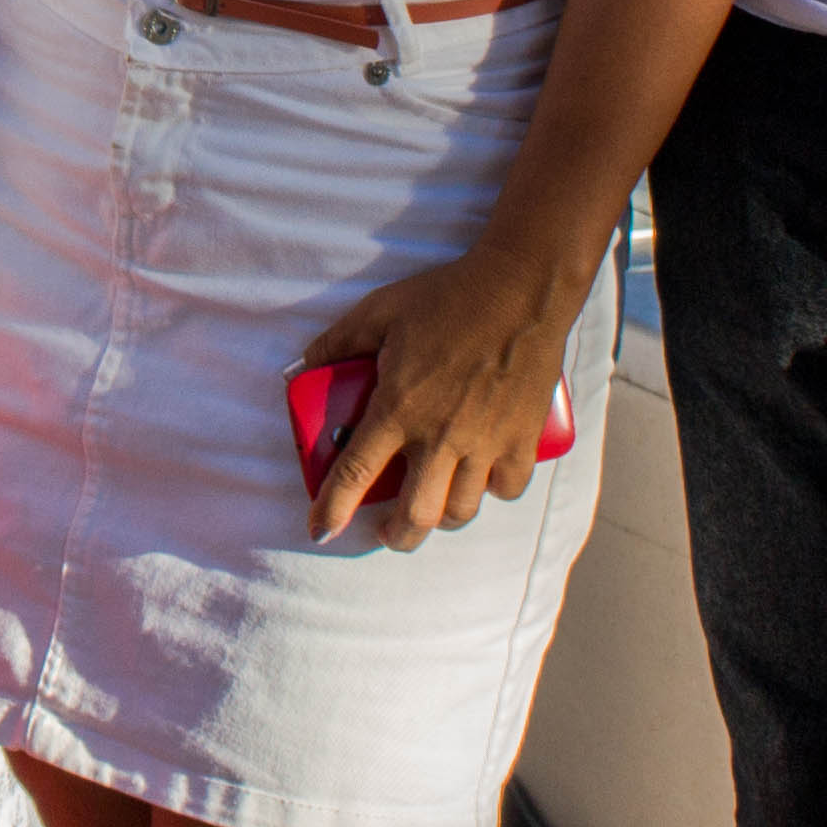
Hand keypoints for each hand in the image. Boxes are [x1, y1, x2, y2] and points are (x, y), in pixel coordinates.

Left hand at [297, 244, 581, 550]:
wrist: (520, 290)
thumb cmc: (446, 297)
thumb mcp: (379, 310)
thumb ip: (338, 342)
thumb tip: (303, 366)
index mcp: (398, 407)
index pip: (355, 473)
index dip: (332, 509)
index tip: (320, 531)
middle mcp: (440, 435)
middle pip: (415, 516)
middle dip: (396, 536)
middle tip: (389, 531)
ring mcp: (485, 442)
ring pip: (460, 511)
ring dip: (441, 517)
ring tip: (433, 507)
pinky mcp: (523, 439)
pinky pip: (506, 489)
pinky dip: (492, 491)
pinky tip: (482, 479)